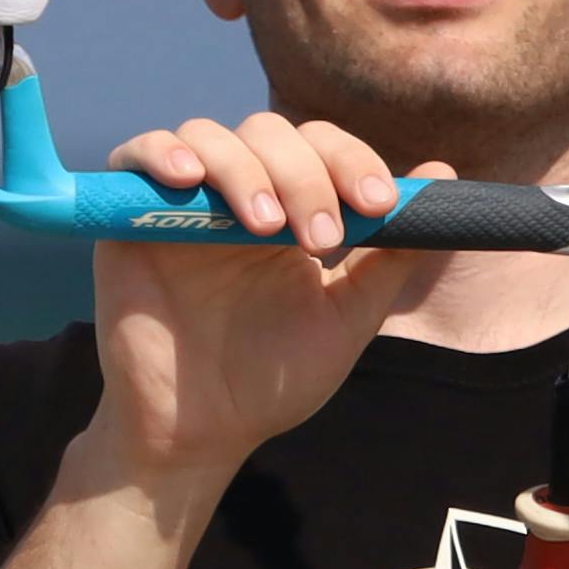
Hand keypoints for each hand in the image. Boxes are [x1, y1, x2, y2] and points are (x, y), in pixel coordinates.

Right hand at [75, 114, 441, 512]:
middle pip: (269, 132)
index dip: (352, 161)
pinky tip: (187, 181)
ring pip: (209, 135)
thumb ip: (390, 255)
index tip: (380, 204)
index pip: (320, 146)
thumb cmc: (270, 381)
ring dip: (244, 169)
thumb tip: (440, 179)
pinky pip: (134, 156)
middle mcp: (236, 195)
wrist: (201, 436)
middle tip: (322, 237)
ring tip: (265, 228)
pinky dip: (161, 153)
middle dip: (306, 174)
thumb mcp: (345, 318)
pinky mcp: (127, 219)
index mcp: (290, 209)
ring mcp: (181, 203)